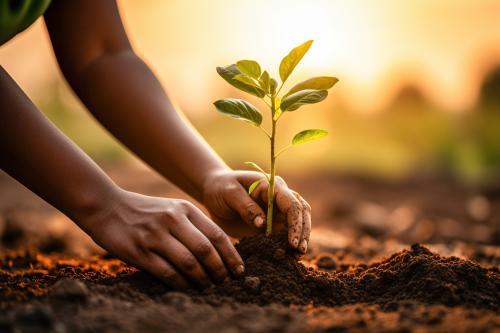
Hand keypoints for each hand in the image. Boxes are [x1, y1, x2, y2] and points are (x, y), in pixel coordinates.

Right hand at [81, 189, 244, 288]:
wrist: (107, 206)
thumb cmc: (145, 212)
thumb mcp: (172, 209)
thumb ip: (193, 225)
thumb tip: (219, 251)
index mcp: (184, 209)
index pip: (216, 234)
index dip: (231, 255)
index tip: (239, 270)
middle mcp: (173, 220)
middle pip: (206, 250)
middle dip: (220, 270)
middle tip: (225, 282)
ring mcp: (155, 236)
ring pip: (189, 263)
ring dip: (203, 280)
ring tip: (209, 287)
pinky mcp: (140, 252)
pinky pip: (168, 273)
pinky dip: (182, 284)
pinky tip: (188, 288)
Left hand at [202, 170, 311, 252]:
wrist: (214, 192)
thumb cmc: (221, 188)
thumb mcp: (230, 193)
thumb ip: (246, 207)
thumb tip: (263, 225)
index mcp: (272, 186)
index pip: (292, 204)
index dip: (295, 223)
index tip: (292, 242)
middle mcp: (280, 197)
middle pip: (302, 212)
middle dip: (303, 231)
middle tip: (299, 251)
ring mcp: (277, 210)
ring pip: (299, 222)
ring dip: (301, 238)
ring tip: (297, 256)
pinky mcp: (272, 223)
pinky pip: (286, 233)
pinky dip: (290, 243)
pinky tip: (289, 256)